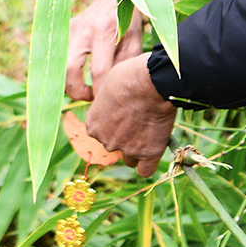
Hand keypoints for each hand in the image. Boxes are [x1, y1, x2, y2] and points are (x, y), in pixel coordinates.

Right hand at [65, 0, 144, 102]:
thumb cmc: (128, 20)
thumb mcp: (134, 40)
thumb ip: (124, 65)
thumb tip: (113, 93)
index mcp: (105, 30)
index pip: (99, 71)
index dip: (101, 93)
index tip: (107, 103)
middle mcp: (84, 29)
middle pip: (69, 71)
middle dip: (78, 92)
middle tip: (91, 97)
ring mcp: (70, 28)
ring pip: (59, 67)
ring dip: (70, 84)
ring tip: (86, 89)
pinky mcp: (64, 30)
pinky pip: (59, 58)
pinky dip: (66, 73)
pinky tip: (80, 77)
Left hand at [85, 55, 176, 176]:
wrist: (153, 82)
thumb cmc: (131, 76)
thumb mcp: (108, 84)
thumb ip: (106, 103)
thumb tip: (112, 106)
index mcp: (93, 125)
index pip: (101, 132)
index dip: (113, 124)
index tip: (124, 114)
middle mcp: (106, 141)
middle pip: (114, 145)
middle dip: (125, 136)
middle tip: (139, 119)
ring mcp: (127, 149)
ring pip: (129, 159)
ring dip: (136, 149)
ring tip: (149, 131)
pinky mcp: (148, 154)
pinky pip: (145, 170)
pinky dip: (148, 164)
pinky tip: (153, 151)